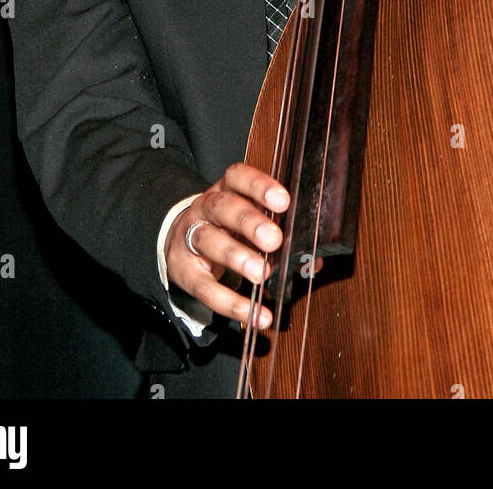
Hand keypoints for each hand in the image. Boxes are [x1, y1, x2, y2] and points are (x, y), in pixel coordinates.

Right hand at [165, 163, 289, 329]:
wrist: (179, 243)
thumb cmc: (226, 230)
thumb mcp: (249, 222)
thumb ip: (279, 234)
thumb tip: (313, 259)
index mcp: (225, 190)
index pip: (237, 177)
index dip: (258, 186)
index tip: (283, 201)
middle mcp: (205, 209)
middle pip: (222, 207)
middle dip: (249, 222)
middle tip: (274, 239)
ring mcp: (190, 238)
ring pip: (208, 240)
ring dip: (237, 256)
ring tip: (262, 274)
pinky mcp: (184, 272)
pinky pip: (205, 288)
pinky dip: (232, 304)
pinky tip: (256, 315)